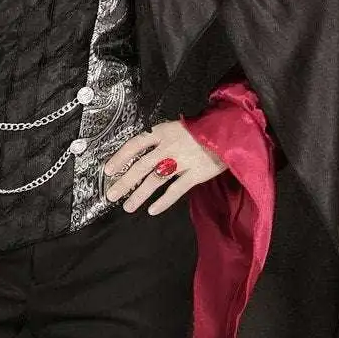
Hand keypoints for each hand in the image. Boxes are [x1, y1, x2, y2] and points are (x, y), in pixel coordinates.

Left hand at [101, 117, 227, 213]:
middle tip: (111, 195)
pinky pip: (176, 190)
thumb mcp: (178, 128)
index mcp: (164, 132)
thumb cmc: (203, 130)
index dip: (120, 157)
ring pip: (156, 180)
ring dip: (140, 194)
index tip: (108, 170)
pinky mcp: (196, 173)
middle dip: (124, 181)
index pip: (136, 144)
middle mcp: (170, 146)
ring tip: (128, 206)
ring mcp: (183, 160)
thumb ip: (161, 140)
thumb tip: (141, 155)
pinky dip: (164, 201)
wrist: (231, 131)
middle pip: (142, 166)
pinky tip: (152, 210)